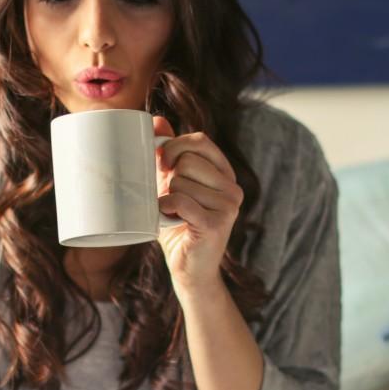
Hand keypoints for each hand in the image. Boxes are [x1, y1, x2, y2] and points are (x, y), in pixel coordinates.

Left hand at [152, 114, 243, 297]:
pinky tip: (168, 218)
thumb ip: (169, 155)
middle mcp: (233, 187)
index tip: (162, 163)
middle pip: (188, 160)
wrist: (189, 269)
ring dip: (167, 198)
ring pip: (181, 181)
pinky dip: (166, 208)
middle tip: (169, 199)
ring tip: (173, 214)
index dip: (174, 146)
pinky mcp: (218, 223)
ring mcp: (229, 205)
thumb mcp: (171, 185)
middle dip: (169, 178)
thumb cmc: (178, 226)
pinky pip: (181, 201)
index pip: (200, 140)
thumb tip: (156, 120)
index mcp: (225, 173)